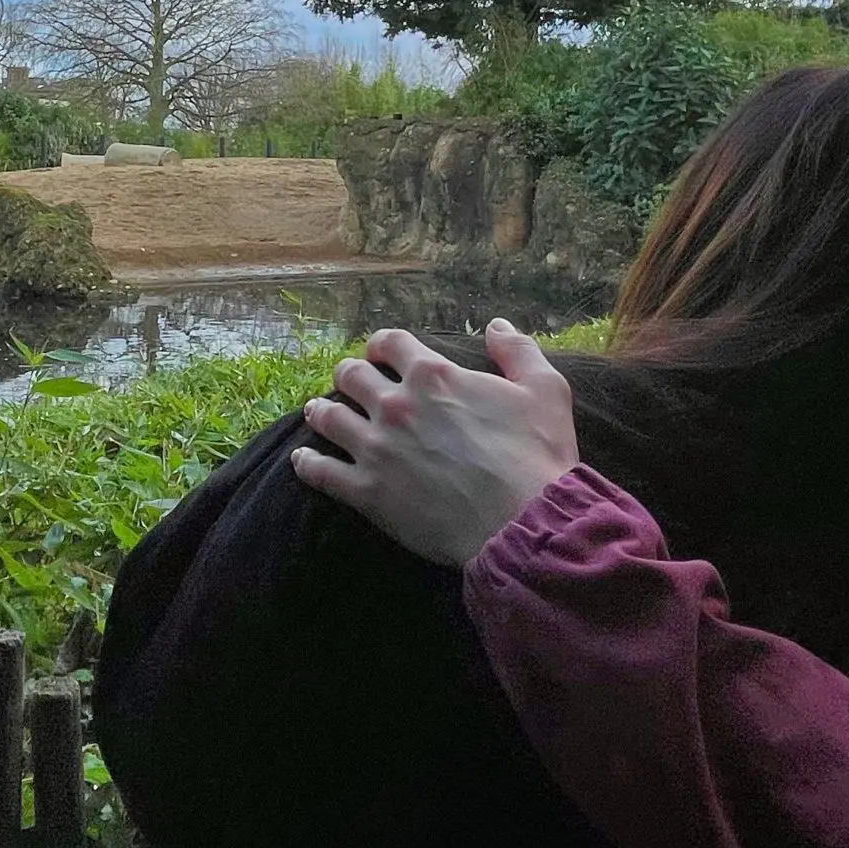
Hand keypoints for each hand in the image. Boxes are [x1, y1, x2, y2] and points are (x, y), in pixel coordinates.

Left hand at [292, 321, 580, 565]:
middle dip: (350, 375)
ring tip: (319, 413)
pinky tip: (303, 459)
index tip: (380, 355)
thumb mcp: (545, 389)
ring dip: (321, 411)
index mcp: (433, 374)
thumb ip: (518, 350)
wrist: (523, 522)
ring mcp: (376, 447)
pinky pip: (320, 471)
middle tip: (352, 385)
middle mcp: (396, 403)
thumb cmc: (537, 456)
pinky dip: (307, 463)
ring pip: (327, 417)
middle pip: (350, 374)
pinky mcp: (367, 491)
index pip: (389, 342)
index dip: (381, 345)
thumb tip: (496, 326)